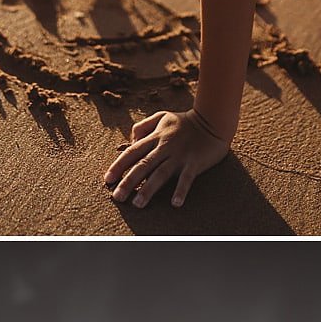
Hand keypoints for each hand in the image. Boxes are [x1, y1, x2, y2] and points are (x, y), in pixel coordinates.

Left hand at [104, 106, 228, 216]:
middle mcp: (165, 147)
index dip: (119, 165)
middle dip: (128, 181)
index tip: (107, 179)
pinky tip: (175, 203)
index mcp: (156, 137)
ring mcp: (180, 155)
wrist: (213, 120)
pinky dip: (181, 190)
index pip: (132, 152)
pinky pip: (187, 178)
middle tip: (117, 197)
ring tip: (138, 204)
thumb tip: (131, 141)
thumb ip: (143, 126)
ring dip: (149, 189)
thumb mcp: (162, 117)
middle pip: (143, 165)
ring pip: (161, 173)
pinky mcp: (195, 162)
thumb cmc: (185, 121)